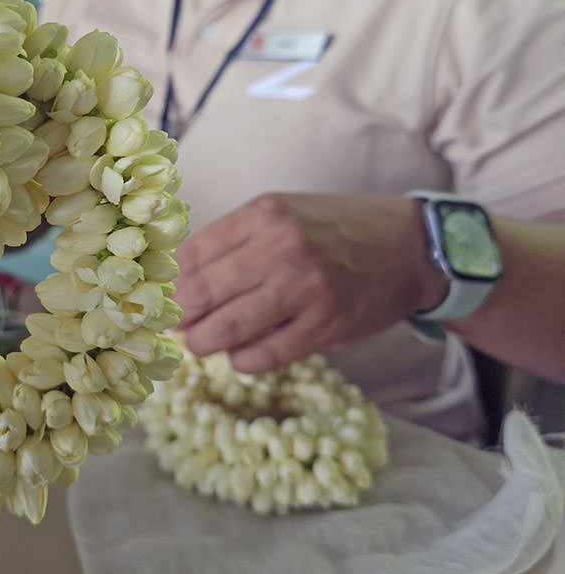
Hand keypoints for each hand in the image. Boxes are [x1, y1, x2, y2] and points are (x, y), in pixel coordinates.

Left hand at [173, 192, 446, 371]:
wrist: (410, 246)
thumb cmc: (337, 230)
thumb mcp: (285, 214)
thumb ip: (237, 240)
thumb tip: (179, 279)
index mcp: (265, 213)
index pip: (193, 253)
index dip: (171, 283)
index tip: (163, 297)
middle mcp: (282, 247)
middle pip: (203, 292)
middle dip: (180, 317)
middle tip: (174, 327)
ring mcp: (305, 288)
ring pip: (228, 327)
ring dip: (204, 342)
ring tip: (200, 343)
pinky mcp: (326, 325)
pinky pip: (265, 354)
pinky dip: (242, 360)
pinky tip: (239, 355)